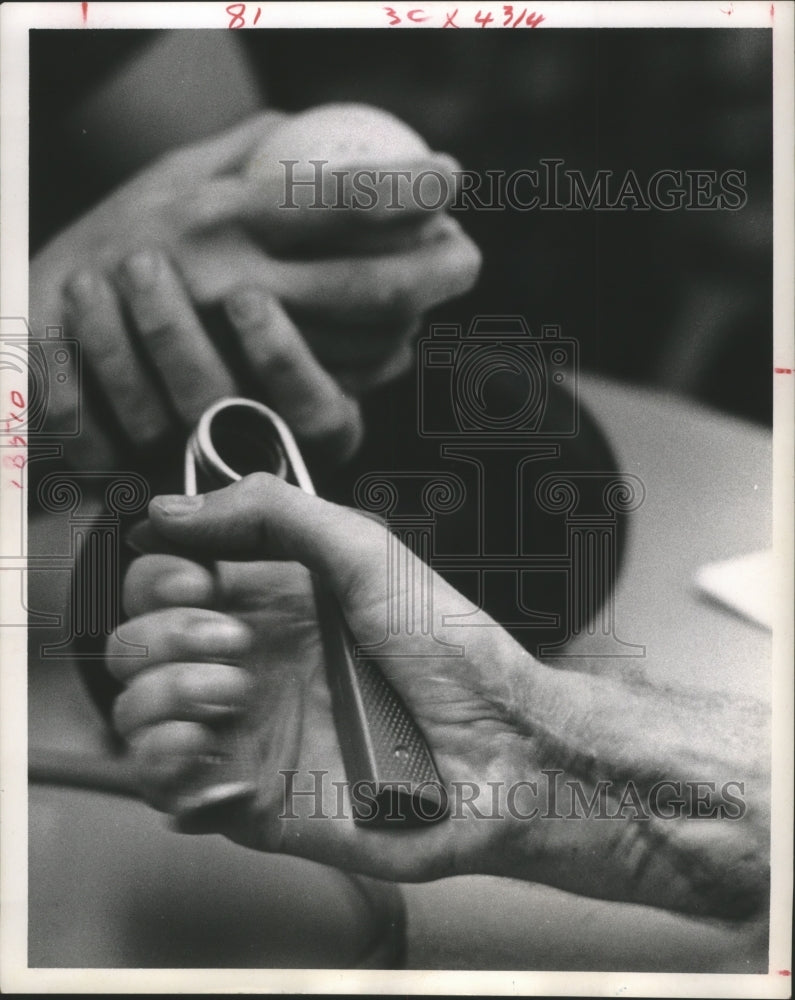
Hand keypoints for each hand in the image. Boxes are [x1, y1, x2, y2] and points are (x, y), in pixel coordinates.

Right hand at [30, 110, 480, 467]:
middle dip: (439, 270)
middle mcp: (234, 288)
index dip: (407, 190)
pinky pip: (331, 399)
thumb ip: (243, 153)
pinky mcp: (238, 410)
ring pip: (361, 351)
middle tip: (467, 254)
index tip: (451, 178)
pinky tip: (382, 344)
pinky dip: (367, 370)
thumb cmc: (114, 241)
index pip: (336, 202)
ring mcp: (237, 358)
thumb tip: (310, 128)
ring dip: (406, 327)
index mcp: (222, 220)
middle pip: (371, 290)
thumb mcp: (168, 179)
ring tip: (424, 296)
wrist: (46, 337)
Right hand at [108, 475, 769, 919]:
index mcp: (270, 602)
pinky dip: (168, 767)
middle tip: (237, 642)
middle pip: (134, 643)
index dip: (161, 575)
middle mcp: (248, 663)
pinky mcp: (248, 799)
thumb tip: (171, 505)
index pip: (163, 579)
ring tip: (236, 694)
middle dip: (165, 635)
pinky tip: (222, 757)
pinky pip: (161, 789)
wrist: (501, 754)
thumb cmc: (451, 651)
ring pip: (133, 713)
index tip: (199, 578)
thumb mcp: (367, 553)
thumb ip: (272, 512)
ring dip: (165, 696)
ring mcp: (245, 732)